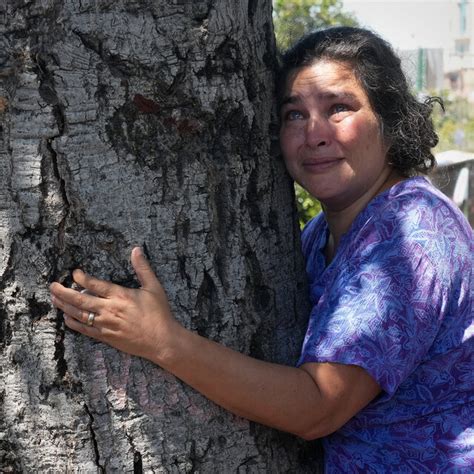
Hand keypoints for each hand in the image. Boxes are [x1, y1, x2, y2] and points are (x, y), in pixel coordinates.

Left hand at [50, 247, 177, 361]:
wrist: (161, 340)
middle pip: (80, 300)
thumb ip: (143, 268)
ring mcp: (106, 325)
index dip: (82, 278)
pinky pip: (84, 330)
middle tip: (52, 286)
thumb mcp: (154, 287)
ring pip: (79, 314)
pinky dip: (73, 323)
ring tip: (54, 298)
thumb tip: (136, 249)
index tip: (74, 273)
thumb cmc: (159, 313)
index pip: (95, 285)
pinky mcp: (106, 337)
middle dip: (63, 292)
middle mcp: (109, 310)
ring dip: (64, 306)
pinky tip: (66, 317)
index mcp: (120, 296)